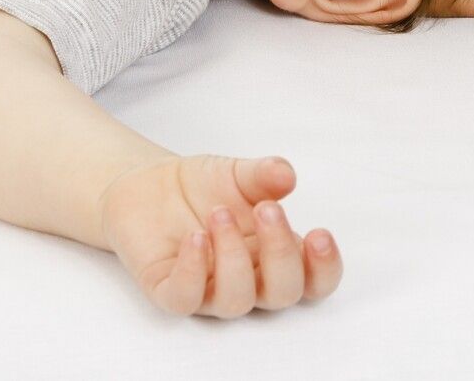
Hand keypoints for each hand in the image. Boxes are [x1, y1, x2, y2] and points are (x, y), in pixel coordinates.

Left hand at [99, 153, 342, 317]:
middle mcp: (248, 279)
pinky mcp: (169, 290)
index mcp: (274, 255)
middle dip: (281, 253)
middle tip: (268, 209)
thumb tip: (286, 174)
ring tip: (219, 213)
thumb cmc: (203, 187)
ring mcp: (209, 290)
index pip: (313, 280)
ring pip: (236, 301)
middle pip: (282, 294)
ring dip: (234, 257)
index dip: (324, 268)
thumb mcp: (238, 172)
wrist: (148, 184)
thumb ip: (264, 174)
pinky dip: (193, 270)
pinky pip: (185, 298)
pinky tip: (195, 237)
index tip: (319, 234)